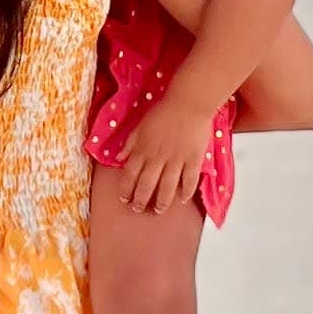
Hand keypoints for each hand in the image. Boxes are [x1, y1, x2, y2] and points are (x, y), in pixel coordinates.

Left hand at [117, 91, 216, 214]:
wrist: (188, 102)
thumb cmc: (164, 111)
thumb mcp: (140, 125)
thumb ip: (130, 144)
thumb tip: (119, 159)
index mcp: (143, 149)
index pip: (130, 174)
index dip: (126, 189)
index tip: (124, 199)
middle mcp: (158, 158)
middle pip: (147, 184)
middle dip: (140, 200)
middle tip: (138, 209)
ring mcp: (176, 160)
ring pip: (167, 187)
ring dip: (161, 201)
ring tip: (158, 210)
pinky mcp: (193, 159)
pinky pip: (189, 180)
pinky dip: (186, 191)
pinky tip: (182, 199)